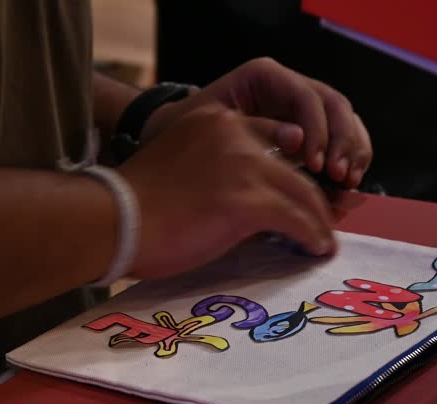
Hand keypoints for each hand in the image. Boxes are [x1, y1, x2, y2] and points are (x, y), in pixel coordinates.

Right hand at [120, 103, 334, 278]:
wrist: (112, 220)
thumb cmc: (133, 205)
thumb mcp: (177, 165)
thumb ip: (212, 169)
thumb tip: (239, 203)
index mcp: (214, 120)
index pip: (270, 139)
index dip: (289, 169)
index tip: (297, 193)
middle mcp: (234, 134)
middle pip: (293, 167)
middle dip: (311, 198)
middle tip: (320, 221)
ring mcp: (244, 167)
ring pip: (302, 193)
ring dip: (319, 220)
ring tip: (324, 241)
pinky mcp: (248, 202)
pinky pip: (297, 219)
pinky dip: (312, 236)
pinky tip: (316, 249)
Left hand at [143, 58, 372, 188]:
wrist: (172, 143)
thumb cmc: (184, 135)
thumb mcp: (210, 130)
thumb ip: (252, 135)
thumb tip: (297, 144)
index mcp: (265, 77)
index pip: (306, 98)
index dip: (319, 131)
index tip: (316, 165)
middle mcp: (288, 85)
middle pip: (334, 105)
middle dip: (342, 142)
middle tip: (338, 176)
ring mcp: (301, 106)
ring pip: (345, 119)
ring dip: (352, 151)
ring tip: (347, 183)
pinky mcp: (308, 130)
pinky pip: (340, 137)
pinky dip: (349, 158)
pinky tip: (346, 183)